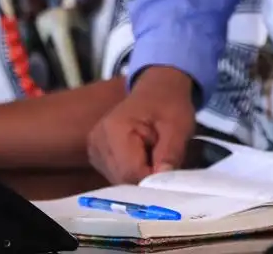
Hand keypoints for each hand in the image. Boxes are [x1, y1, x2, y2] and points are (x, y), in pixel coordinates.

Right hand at [87, 66, 196, 183]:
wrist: (156, 90)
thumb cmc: (168, 105)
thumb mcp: (178, 125)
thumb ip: (171, 152)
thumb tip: (163, 178)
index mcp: (114, 130)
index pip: (130, 172)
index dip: (152, 179)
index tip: (168, 171)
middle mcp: (97, 142)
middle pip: (123, 180)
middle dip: (147, 178)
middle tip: (164, 162)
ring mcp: (94, 150)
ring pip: (119, 181)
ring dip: (140, 175)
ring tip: (153, 156)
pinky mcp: (97, 157)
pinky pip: (116, 177)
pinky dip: (132, 173)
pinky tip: (143, 158)